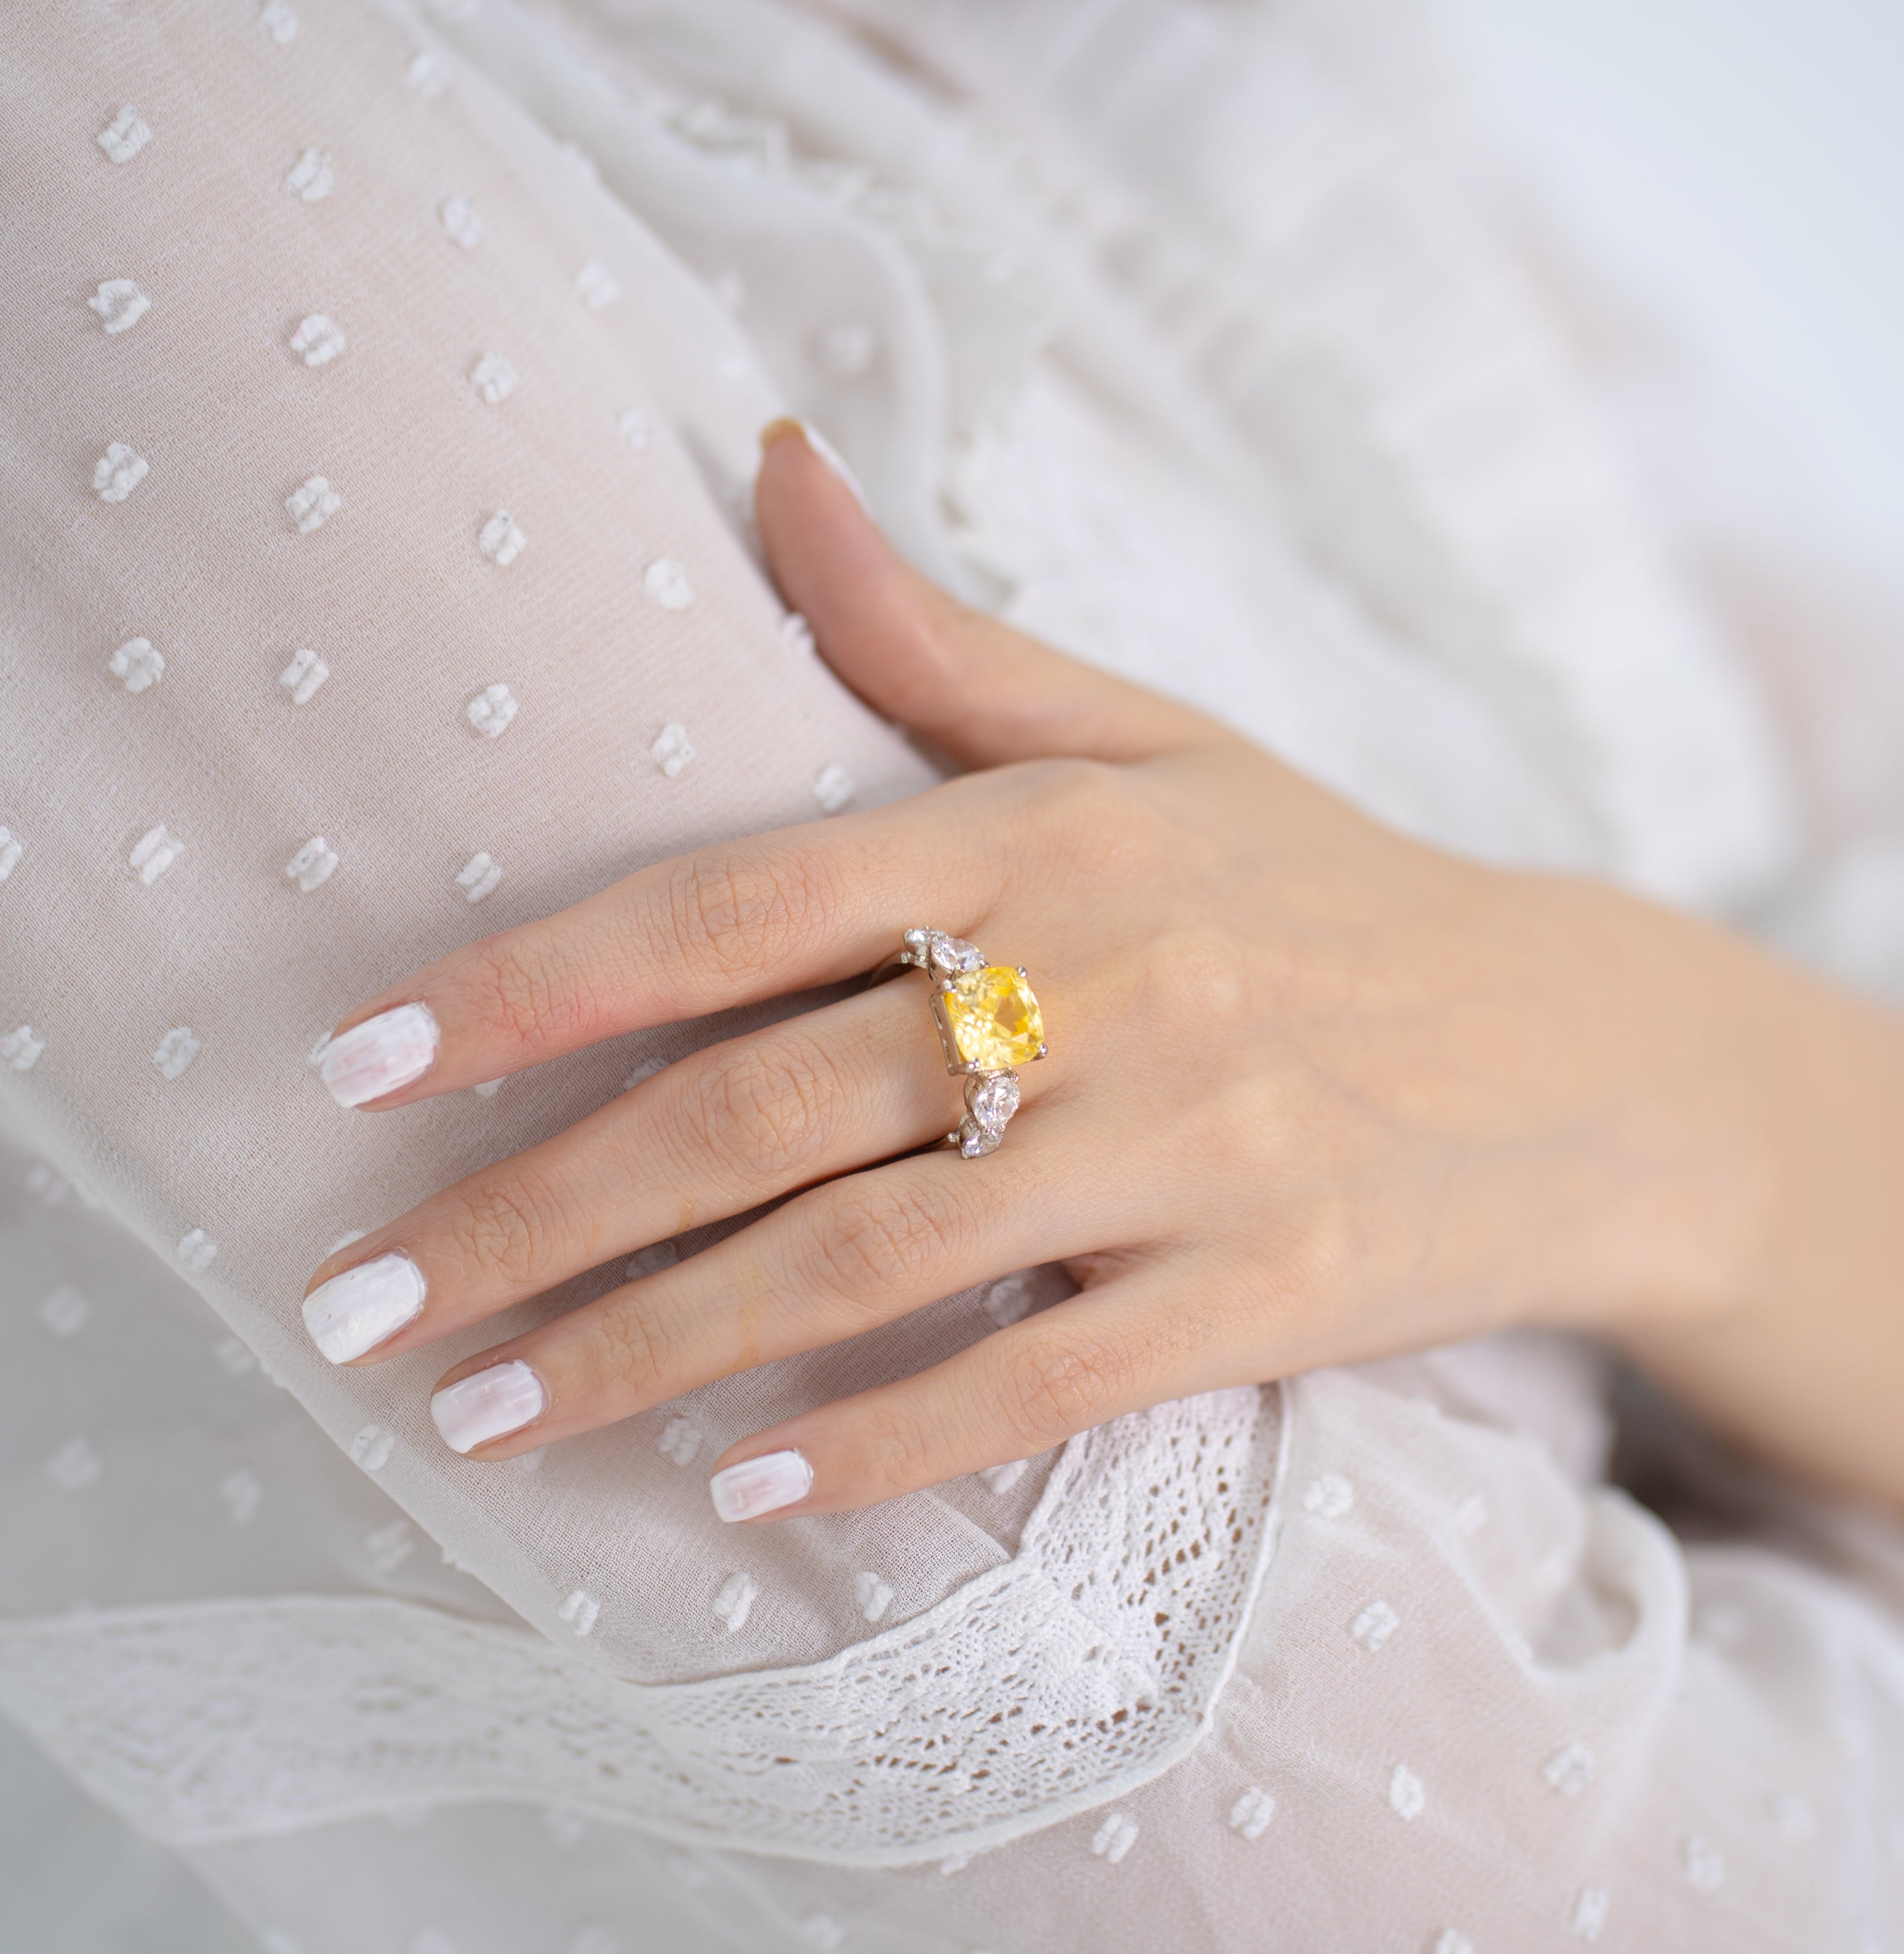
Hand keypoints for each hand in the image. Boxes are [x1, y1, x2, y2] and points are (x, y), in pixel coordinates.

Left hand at [299, 422, 1903, 1519]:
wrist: (1585, 1060)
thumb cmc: (1322, 889)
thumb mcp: (1149, 736)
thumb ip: (935, 636)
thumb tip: (763, 463)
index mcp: (1042, 834)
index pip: (727, 905)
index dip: (525, 983)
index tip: (351, 1061)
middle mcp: (1100, 979)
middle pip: (753, 1113)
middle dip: (529, 1217)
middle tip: (353, 1303)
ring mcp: (1186, 1145)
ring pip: (859, 1265)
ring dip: (647, 1352)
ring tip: (480, 1414)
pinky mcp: (1262, 1294)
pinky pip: (1031, 1383)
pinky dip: (875, 1444)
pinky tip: (735, 1490)